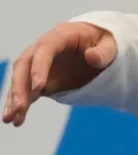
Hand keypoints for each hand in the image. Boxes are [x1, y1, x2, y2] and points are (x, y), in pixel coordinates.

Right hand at [2, 22, 116, 125]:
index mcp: (61, 36)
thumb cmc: (105, 41)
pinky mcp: (40, 78)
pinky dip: (21, 104)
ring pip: (21, 79)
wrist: (98, 44)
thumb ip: (104, 52)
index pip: (45, 49)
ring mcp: (39, 64)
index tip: (40, 88)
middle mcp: (44, 48)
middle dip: (20, 87)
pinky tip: (15, 119)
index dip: (40, 67)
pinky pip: (27, 91)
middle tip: (20, 108)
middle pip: (24, 65)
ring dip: (15, 99)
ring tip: (10, 119)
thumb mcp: (111, 44)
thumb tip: (91, 57)